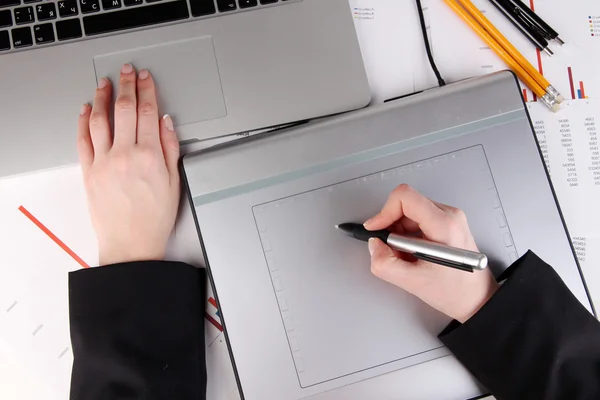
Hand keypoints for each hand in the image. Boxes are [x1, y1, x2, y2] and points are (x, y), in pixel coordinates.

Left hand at [77, 64, 180, 265]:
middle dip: (127, 84)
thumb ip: (171, 149)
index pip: (148, 112)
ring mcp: (104, 161)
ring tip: (105, 82)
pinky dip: (83, 120)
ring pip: (100, 119)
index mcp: (150, 156)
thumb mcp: (174, 182)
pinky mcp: (89, 171)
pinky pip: (83, 139)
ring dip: (102, 96)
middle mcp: (125, 154)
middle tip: (128, 71)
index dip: (147, 90)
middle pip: (125, 109)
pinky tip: (87, 109)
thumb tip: (166, 123)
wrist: (131, 243)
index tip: (146, 78)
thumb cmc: (154, 218)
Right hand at [365, 184, 498, 322]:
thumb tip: (374, 246)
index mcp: (444, 225)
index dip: (384, 211)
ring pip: (410, 211)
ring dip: (398, 231)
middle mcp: (450, 216)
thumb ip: (385, 264)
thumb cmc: (457, 292)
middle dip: (391, 225)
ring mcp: (449, 218)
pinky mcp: (447, 223)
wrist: (478, 299)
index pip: (405, 197)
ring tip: (404, 255)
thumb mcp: (413, 283)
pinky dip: (407, 234)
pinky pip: (418, 218)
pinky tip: (412, 252)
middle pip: (406, 203)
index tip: (376, 228)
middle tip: (390, 248)